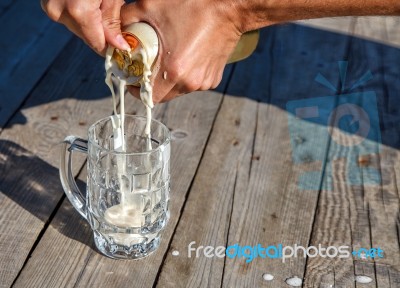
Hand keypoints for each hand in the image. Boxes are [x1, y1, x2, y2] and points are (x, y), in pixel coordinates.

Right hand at [41, 0, 129, 54]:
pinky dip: (81, 15)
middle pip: (87, 37)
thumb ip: (113, 22)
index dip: (111, 46)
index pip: (97, 43)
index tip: (122, 47)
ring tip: (99, 3)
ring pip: (78, 28)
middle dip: (102, 32)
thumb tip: (120, 46)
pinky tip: (89, 2)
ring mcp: (51, 8)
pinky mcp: (48, 5)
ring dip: (92, 23)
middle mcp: (59, 12)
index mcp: (78, 11)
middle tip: (113, 15)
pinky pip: (69, 18)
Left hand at [120, 0, 242, 102]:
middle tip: (147, 68)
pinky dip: (184, 75)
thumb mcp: (151, 6)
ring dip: (168, 80)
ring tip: (167, 59)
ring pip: (178, 91)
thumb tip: (115, 32)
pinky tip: (185, 57)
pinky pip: (192, 84)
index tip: (134, 79)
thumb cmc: (193, 5)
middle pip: (163, 96)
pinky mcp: (213, 79)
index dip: (137, 91)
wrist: (229, 7)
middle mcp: (190, 81)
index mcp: (174, 69)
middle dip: (151, 85)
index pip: (149, 97)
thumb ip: (125, 20)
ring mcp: (204, 82)